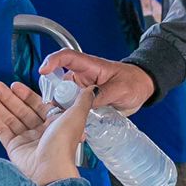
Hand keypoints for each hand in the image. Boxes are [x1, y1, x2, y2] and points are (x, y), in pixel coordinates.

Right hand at [0, 81, 90, 185]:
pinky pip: (1, 130)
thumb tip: (91, 89)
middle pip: (20, 110)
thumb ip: (82, 101)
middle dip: (7, 97)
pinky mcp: (14, 148)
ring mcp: (26, 140)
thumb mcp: (76, 117)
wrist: (50, 170)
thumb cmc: (63, 144)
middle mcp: (40, 131)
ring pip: (9, 118)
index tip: (14, 85)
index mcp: (55, 123)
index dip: (25, 94)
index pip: (38, 104)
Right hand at [38, 50, 154, 113]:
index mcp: (90, 66)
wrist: (141, 90)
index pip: (67, 57)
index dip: (53, 61)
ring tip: (68, 123)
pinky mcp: (85, 103)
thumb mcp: (121, 88)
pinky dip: (72, 118)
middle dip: (56, 96)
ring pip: (64, 99)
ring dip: (63, 110)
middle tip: (58, 111)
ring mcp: (82, 91)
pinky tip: (77, 129)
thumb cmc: (133, 82)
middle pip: (60, 83)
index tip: (43, 71)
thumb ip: (104, 94)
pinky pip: (73, 109)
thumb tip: (86, 102)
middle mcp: (82, 77)